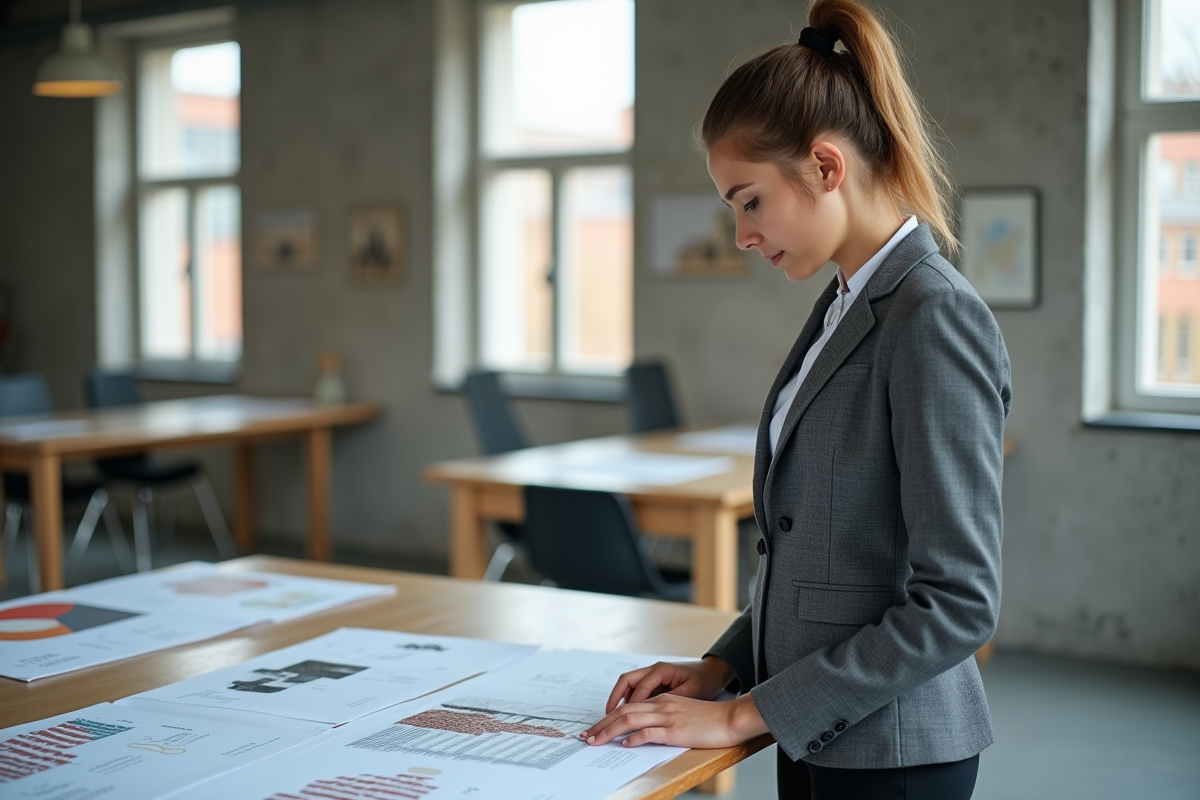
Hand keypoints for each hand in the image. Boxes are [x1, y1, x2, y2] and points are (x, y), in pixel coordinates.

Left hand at [580, 693, 766, 748]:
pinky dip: (634, 738)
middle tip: (585, 736)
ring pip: (630, 720)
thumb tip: (641, 734)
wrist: (730, 719)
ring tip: (595, 740)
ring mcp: (668, 717)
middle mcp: (662, 705)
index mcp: (662, 701)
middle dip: (601, 725)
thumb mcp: (682, 714)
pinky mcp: (676, 730)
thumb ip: (663, 720)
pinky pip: (650, 732)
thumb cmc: (709, 720)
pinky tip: (625, 744)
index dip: (608, 718)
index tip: (595, 729)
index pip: (628, 707)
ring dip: (609, 731)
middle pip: (623, 712)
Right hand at [604, 656, 734, 713]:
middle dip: (614, 698)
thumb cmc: (705, 681)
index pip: (639, 688)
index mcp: (662, 670)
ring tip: (612, 717)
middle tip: (605, 717)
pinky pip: (637, 689)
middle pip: (626, 680)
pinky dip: (629, 700)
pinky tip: (628, 714)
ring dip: (620, 699)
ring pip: (629, 684)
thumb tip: (652, 711)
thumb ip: (671, 701)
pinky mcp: (656, 681)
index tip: (622, 721)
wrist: (714, 672)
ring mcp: (653, 674)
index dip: (631, 705)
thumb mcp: (691, 692)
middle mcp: (654, 669)